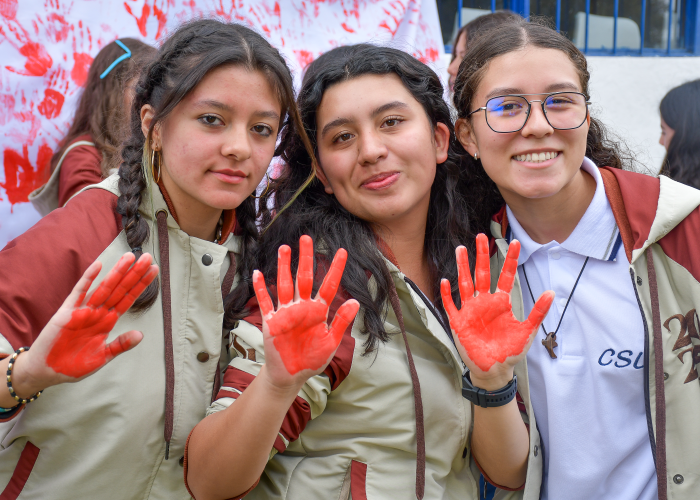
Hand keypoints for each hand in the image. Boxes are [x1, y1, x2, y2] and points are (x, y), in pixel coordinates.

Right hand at [14, 253, 158, 394]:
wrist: (47, 372)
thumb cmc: (74, 365)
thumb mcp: (102, 357)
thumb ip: (120, 345)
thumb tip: (140, 334)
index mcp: (107, 321)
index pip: (128, 299)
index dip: (141, 285)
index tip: (154, 271)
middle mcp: (98, 312)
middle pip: (120, 289)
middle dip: (134, 274)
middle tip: (148, 257)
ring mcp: (83, 310)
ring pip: (104, 287)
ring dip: (117, 272)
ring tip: (130, 257)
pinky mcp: (67, 312)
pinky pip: (79, 292)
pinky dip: (88, 279)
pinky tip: (99, 265)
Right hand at [253, 235, 359, 390]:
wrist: (291, 375)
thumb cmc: (313, 360)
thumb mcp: (331, 342)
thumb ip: (341, 321)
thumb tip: (355, 301)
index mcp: (319, 311)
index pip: (328, 285)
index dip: (334, 269)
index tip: (342, 251)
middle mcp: (302, 307)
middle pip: (303, 277)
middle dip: (305, 258)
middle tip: (306, 238)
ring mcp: (286, 312)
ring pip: (284, 284)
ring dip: (283, 267)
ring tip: (284, 248)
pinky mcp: (271, 321)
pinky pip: (266, 302)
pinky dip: (261, 289)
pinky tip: (258, 274)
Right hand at [441, 234, 553, 388]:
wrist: (494, 370)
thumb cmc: (510, 351)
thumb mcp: (527, 331)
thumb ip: (538, 312)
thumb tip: (551, 292)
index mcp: (501, 302)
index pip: (505, 276)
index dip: (509, 260)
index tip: (514, 243)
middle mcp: (484, 302)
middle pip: (482, 273)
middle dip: (481, 255)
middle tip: (481, 237)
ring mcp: (470, 310)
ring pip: (465, 283)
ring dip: (463, 267)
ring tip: (461, 249)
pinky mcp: (458, 322)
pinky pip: (450, 305)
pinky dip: (447, 294)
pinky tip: (446, 281)